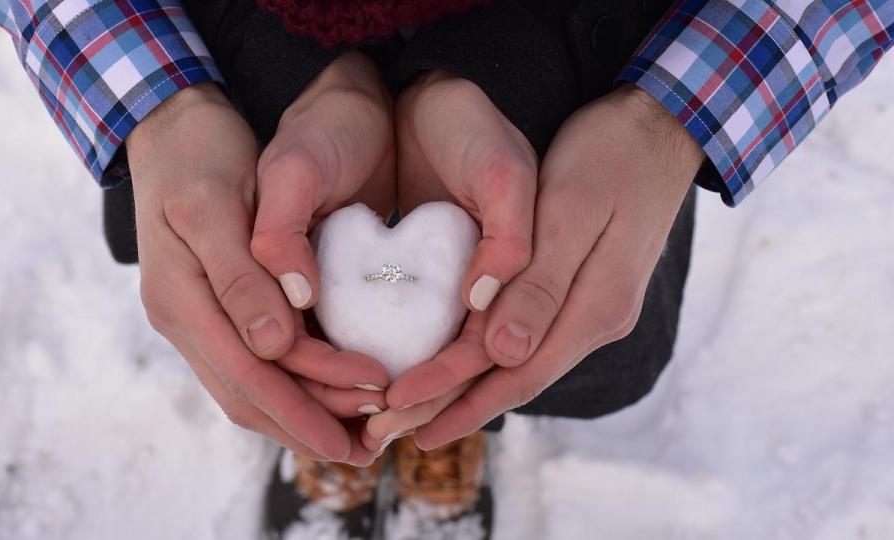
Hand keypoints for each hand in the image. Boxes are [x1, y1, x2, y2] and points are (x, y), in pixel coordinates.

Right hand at [127, 74, 387, 464]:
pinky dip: (296, 384)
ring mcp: (200, 316)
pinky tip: (332, 390)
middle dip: (308, 425)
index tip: (360, 423)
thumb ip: (240, 276)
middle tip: (368, 449)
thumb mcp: (214, 204)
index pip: (247, 373)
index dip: (304, 405)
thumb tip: (273, 348)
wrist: (176, 124)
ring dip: (305, 412)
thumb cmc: (198, 152)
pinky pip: (255, 362)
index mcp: (180, 299)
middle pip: (249, 395)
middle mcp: (186, 319)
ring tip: (359, 432)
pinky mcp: (218, 307)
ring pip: (251, 387)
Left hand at [388, 84, 703, 449]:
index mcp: (594, 307)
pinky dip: (485, 356)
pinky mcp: (580, 289)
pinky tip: (455, 362)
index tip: (398, 414)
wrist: (661, 126)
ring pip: (518, 362)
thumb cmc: (612, 156)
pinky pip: (526, 335)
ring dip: (464, 388)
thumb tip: (504, 355)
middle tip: (388, 430)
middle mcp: (594, 319)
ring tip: (411, 411)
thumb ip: (542, 285)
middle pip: (514, 379)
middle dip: (450, 407)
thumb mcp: (573, 212)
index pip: (516, 373)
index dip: (455, 398)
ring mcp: (590, 306)